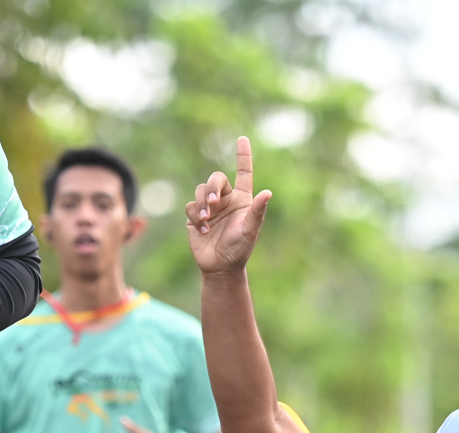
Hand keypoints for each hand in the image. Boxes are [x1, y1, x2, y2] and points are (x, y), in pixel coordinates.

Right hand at [185, 136, 272, 275]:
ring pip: (200, 190)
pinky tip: (203, 230)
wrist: (221, 267)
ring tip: (206, 219)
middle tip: (214, 203)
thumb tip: (268, 193)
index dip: (243, 156)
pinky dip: (195, 215)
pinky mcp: (195, 216)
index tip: (242, 138)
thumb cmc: (240, 249)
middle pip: (215, 179)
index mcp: (242, 199)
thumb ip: (258, 212)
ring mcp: (210, 208)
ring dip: (202, 203)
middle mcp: (226, 200)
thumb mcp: (250, 230)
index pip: (243, 173)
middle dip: (212, 188)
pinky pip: (190, 206)